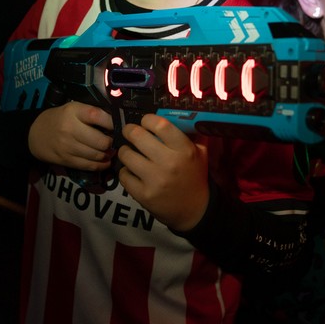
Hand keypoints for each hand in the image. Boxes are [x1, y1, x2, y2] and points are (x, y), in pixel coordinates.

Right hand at [27, 101, 115, 169]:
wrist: (35, 134)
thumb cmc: (61, 118)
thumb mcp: (74, 109)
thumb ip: (92, 113)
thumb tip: (117, 121)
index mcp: (73, 112)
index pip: (97, 116)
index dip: (112, 122)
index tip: (118, 125)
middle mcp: (70, 129)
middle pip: (100, 141)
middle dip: (112, 142)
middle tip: (115, 141)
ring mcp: (67, 147)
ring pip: (96, 155)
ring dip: (108, 154)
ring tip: (111, 151)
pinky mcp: (66, 160)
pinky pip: (88, 165)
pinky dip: (101, 165)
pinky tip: (106, 161)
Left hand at [116, 114, 209, 231]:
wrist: (194, 211)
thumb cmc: (195, 177)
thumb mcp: (201, 153)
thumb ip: (192, 133)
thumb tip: (179, 113)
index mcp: (184, 150)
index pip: (160, 125)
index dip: (147, 119)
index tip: (145, 121)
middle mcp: (169, 163)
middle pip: (137, 136)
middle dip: (129, 131)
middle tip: (130, 132)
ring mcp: (154, 180)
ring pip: (126, 154)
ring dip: (125, 151)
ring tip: (129, 152)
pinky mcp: (143, 195)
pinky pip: (123, 175)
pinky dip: (125, 171)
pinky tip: (131, 171)